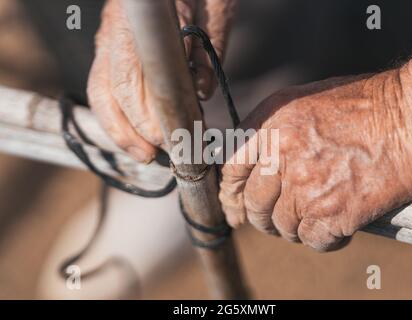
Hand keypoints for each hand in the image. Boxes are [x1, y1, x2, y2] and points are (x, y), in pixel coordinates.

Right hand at [87, 0, 235, 161]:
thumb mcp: (216, 9)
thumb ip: (207, 49)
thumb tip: (201, 94)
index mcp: (138, 20)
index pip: (129, 78)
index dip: (144, 116)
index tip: (165, 138)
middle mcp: (115, 29)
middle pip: (109, 90)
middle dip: (131, 130)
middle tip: (154, 154)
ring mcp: (109, 37)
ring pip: (101, 90)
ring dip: (118, 128)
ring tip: (142, 153)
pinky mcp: (111, 45)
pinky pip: (104, 85)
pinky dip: (116, 113)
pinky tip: (134, 133)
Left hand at [219, 23, 411, 250]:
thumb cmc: (368, 104)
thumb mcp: (306, 102)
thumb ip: (274, 132)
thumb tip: (257, 165)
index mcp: (270, 124)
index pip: (232, 169)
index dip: (230, 193)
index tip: (233, 208)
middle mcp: (281, 154)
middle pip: (254, 204)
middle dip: (262, 217)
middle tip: (275, 221)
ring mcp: (305, 186)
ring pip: (282, 226)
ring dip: (294, 228)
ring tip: (315, 218)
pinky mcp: (333, 213)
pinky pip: (312, 240)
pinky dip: (323, 239)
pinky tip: (338, 226)